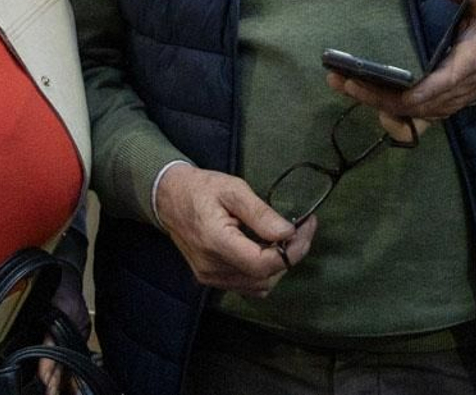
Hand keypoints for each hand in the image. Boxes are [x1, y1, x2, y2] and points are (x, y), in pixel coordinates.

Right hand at [154, 164, 316, 296]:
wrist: (168, 198)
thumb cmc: (201, 189)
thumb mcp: (232, 189)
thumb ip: (260, 213)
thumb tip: (288, 233)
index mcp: (216, 242)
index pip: (263, 264)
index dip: (292, 251)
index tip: (306, 227)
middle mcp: (212, 267)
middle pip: (265, 277)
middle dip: (290, 254)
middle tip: (300, 228)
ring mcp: (210, 277)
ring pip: (259, 285)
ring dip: (277, 265)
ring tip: (283, 238)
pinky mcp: (210, 279)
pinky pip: (247, 286)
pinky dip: (262, 273)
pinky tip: (264, 250)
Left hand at [327, 0, 475, 120]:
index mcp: (466, 66)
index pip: (442, 85)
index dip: (420, 91)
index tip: (395, 89)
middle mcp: (452, 92)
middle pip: (415, 105)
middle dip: (379, 96)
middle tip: (346, 80)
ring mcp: (441, 105)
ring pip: (407, 114)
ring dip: (374, 103)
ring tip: (342, 83)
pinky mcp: (432, 110)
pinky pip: (409, 123)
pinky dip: (385, 116)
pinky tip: (359, 99)